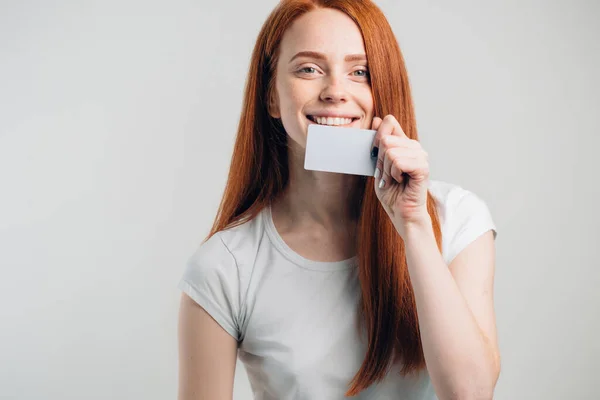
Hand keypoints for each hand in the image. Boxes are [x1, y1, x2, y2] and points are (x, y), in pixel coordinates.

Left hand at [371, 115, 429, 234]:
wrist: (402, 214)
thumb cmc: (392, 193)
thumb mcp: (380, 165)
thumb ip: (380, 143)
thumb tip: (378, 120)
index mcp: (405, 144)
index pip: (390, 122)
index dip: (377, 138)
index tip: (377, 156)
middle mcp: (415, 147)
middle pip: (386, 140)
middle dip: (381, 162)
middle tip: (389, 176)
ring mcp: (421, 156)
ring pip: (391, 152)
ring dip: (387, 170)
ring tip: (395, 180)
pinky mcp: (423, 167)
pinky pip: (399, 162)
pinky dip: (394, 174)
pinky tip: (401, 181)